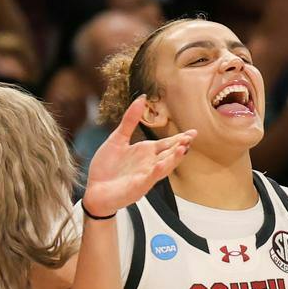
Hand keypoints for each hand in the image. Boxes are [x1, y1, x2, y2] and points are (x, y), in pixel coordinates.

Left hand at [82, 97, 195, 217]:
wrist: (94, 190)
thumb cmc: (106, 168)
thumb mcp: (118, 139)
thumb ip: (130, 120)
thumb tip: (141, 98)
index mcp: (146, 152)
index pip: (167, 143)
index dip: (180, 137)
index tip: (193, 132)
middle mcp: (149, 164)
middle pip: (169, 154)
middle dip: (181, 146)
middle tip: (191, 137)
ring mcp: (145, 176)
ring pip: (164, 167)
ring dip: (173, 159)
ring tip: (183, 148)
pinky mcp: (137, 187)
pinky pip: (149, 179)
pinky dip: (156, 172)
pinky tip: (161, 165)